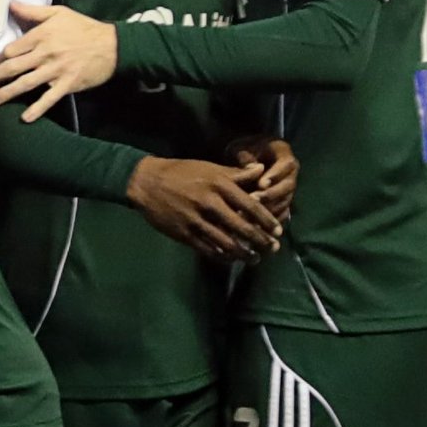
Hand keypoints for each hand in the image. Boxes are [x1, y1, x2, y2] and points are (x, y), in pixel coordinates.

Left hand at [0, 3, 116, 120]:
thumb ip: (32, 11)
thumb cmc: (83, 27)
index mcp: (40, 36)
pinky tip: (24, 118)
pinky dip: (37, 109)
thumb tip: (10, 4)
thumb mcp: (58, 12)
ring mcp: (56, 70)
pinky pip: (49, 98)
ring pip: (25, 84)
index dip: (0, 58)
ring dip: (5, 94)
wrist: (113, 44)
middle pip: (12, 68)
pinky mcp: (68, 84)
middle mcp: (45, 54)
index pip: (12, 50)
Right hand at [126, 156, 282, 262]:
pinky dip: (223, 256)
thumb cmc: (181, 172)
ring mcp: (196, 220)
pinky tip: (231, 258)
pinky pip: (209, 249)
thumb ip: (236, 173)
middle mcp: (210, 203)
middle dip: (261, 241)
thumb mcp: (209, 168)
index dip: (268, 221)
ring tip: (255, 258)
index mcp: (219, 184)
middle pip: (243, 227)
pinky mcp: (185, 233)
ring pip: (227, 242)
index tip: (279, 230)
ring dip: (245, 253)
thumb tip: (261, 170)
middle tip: (273, 249)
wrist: (147, 182)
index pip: (251, 206)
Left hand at [228, 135, 298, 219]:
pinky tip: (258, 225)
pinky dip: (271, 219)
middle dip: (272, 194)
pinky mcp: (284, 201)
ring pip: (286, 201)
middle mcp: (291, 172)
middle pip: (288, 186)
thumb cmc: (243, 149)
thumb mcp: (241, 148)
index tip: (261, 184)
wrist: (247, 156)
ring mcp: (289, 188)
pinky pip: (283, 213)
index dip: (275, 175)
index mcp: (284, 153)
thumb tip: (252, 168)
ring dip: (271, 209)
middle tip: (254, 200)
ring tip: (253, 214)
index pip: (286, 164)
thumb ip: (246, 157)